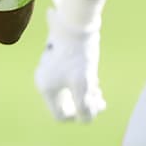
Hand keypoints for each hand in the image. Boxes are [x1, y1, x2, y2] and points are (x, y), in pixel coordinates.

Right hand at [34, 0, 106, 122]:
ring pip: (69, 92)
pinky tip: (93, 76)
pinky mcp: (58, 61)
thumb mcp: (84, 85)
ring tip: (98, 88)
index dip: (78, 116)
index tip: (93, 106)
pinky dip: (82, 82)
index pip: (60, 115)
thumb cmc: (79, 56)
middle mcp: (45, 80)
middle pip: (66, 104)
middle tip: (101, 99)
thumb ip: (85, 107)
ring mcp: (51, 71)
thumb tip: (85, 120)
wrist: (76, 25)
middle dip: (85, 104)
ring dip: (85, 94)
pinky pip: (69, 80)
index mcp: (46, 88)